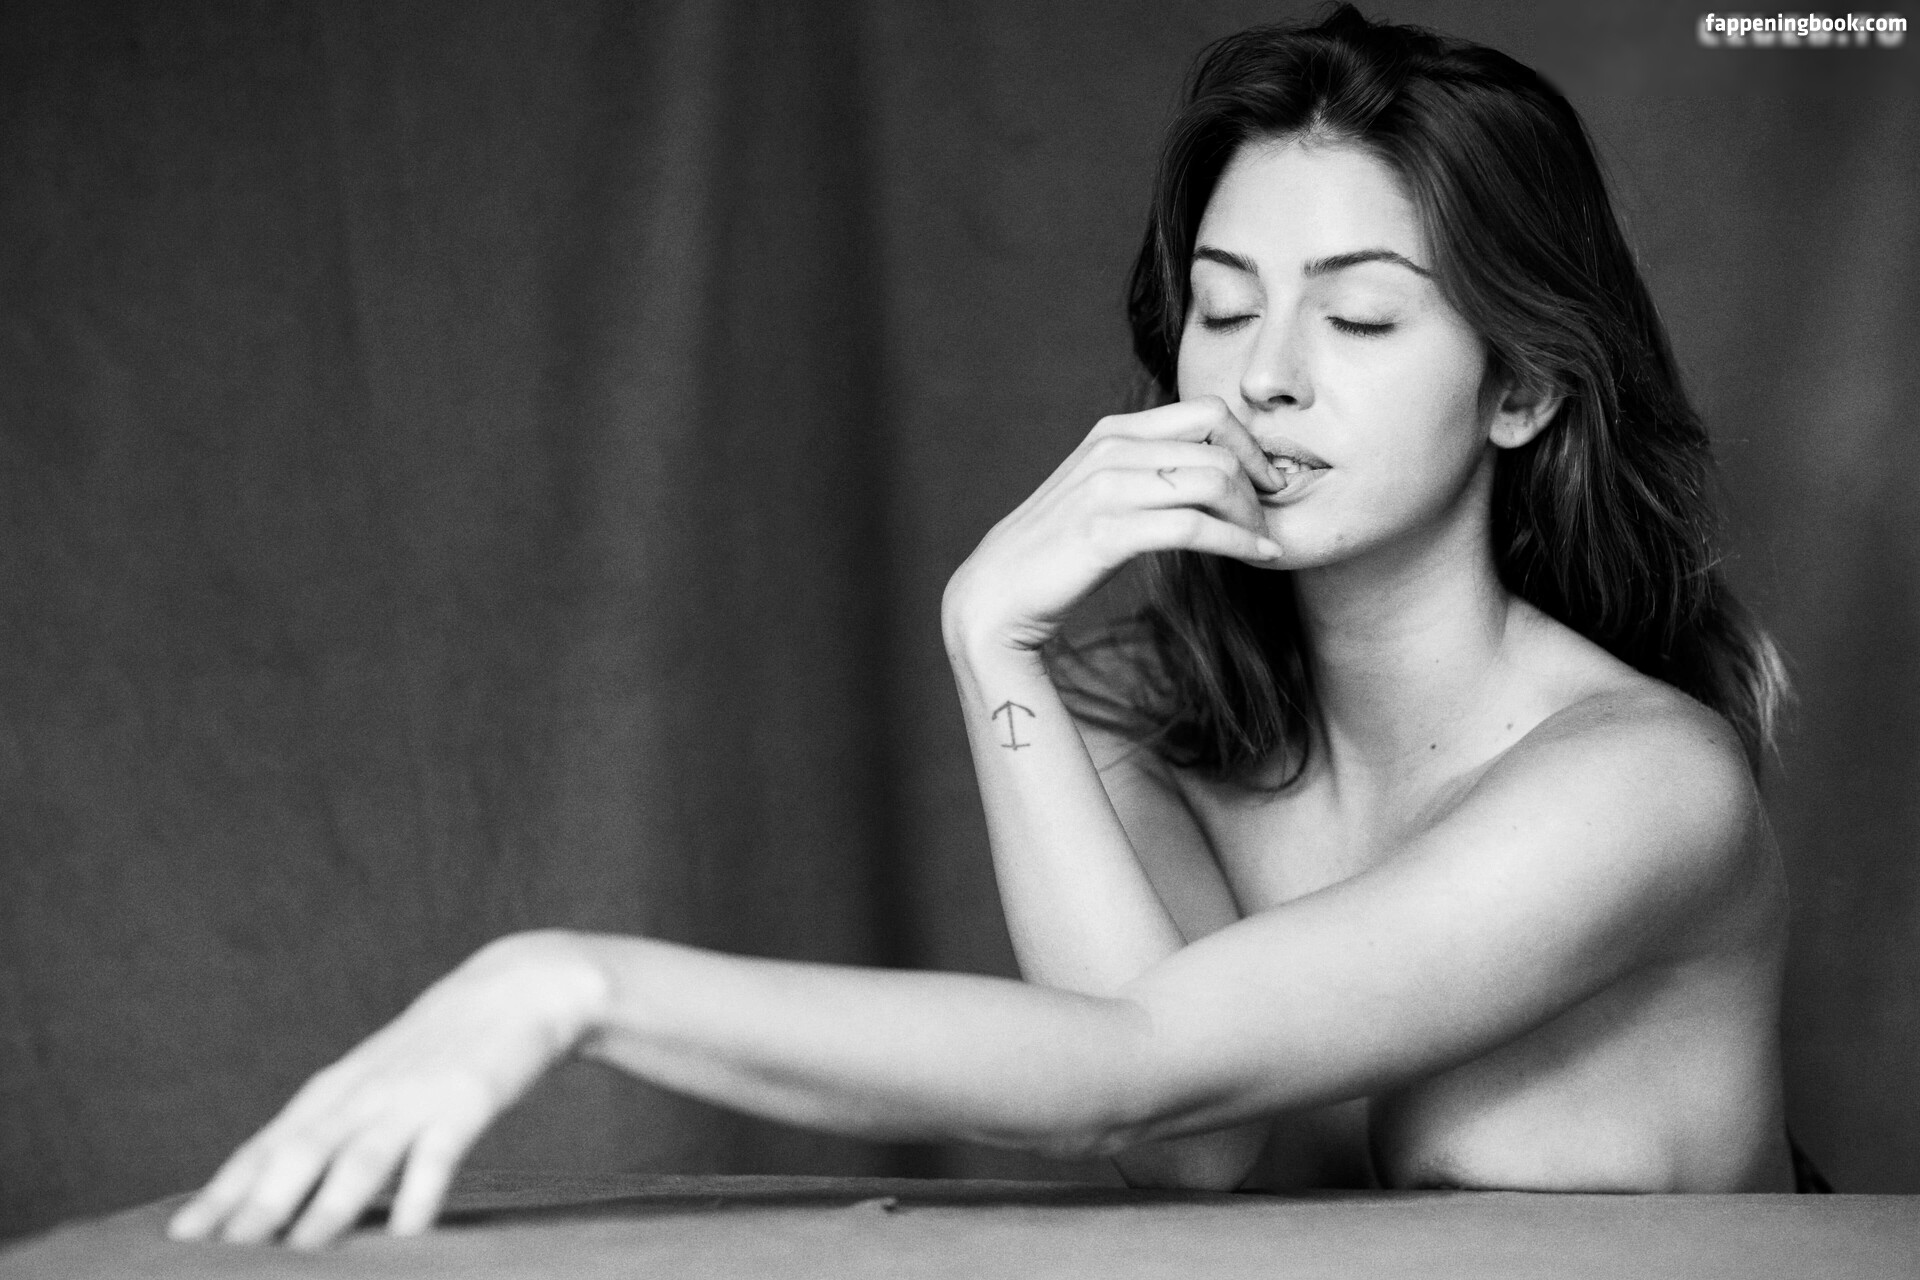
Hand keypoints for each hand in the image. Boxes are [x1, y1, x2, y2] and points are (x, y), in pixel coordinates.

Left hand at [166, 930, 607, 1248]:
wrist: (520, 986)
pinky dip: (418, 1194)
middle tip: (217, 1254)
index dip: (223, 1191)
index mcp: (338, 1089)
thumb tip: (286, 1191)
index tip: (180, 1236)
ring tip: (297, 1252)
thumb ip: (338, 1128)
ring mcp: (416, 1096)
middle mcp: (365, 1093)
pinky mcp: (468, 1101)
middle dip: (255, 1207)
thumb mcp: (380, 1078)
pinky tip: (405, 1234)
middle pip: (299, 1154)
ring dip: (326, 1208)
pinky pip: (438, 1155)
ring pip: (361, 1158)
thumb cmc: (442, 1046)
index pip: (266, 1146)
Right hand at [942, 396, 1282, 653]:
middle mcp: (1112, 448)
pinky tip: (1258, 555)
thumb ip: (1147, 470)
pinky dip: (1237, 542)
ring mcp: (1107, 488)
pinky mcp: (1108, 532)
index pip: (1208, 411)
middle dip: (1258, 483)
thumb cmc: (1058, 549)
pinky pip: (1195, 527)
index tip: (1267, 479)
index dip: (1250, 443)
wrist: (999, 592)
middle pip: (1219, 447)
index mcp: (1115, 431)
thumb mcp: (1103, 491)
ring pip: (1213, 481)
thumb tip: (1213, 471)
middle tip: (1270, 517)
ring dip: (1251, 514)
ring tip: (1263, 539)